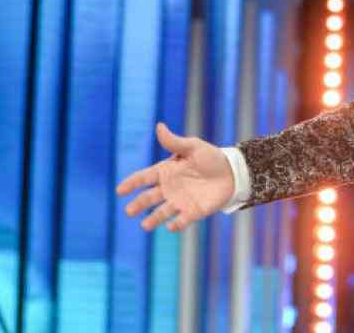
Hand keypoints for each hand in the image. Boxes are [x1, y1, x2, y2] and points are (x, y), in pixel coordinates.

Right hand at [116, 122, 235, 232]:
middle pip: (150, 197)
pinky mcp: (193, 211)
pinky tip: (171, 227)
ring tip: (145, 226)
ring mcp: (180, 201)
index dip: (132, 184)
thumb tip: (159, 126)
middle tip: (129, 211)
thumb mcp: (194, 146)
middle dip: (139, 204)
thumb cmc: (211, 157)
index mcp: (166, 171)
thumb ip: (175, 142)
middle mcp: (169, 188)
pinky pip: (182, 220)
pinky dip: (176, 224)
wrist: (233, 172)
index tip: (120, 190)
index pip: (145, 177)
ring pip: (163, 212)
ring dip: (154, 218)